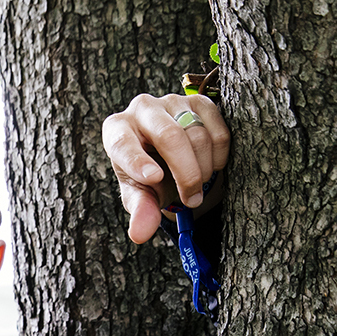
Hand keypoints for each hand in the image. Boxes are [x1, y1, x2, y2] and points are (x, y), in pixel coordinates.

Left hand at [103, 93, 229, 243]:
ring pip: (197, 133)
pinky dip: (219, 154)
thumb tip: (140, 234)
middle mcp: (142, 108)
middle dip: (185, 173)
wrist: (169, 156)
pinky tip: (211, 166)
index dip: (137, 161)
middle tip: (192, 200)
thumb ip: (140, 210)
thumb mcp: (141, 194)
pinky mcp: (199, 101)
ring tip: (197, 186)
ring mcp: (172, 101)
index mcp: (117, 130)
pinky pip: (218, 128)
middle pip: (169, 136)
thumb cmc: (148, 176)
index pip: (122, 143)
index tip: (153, 179)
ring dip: (203, 168)